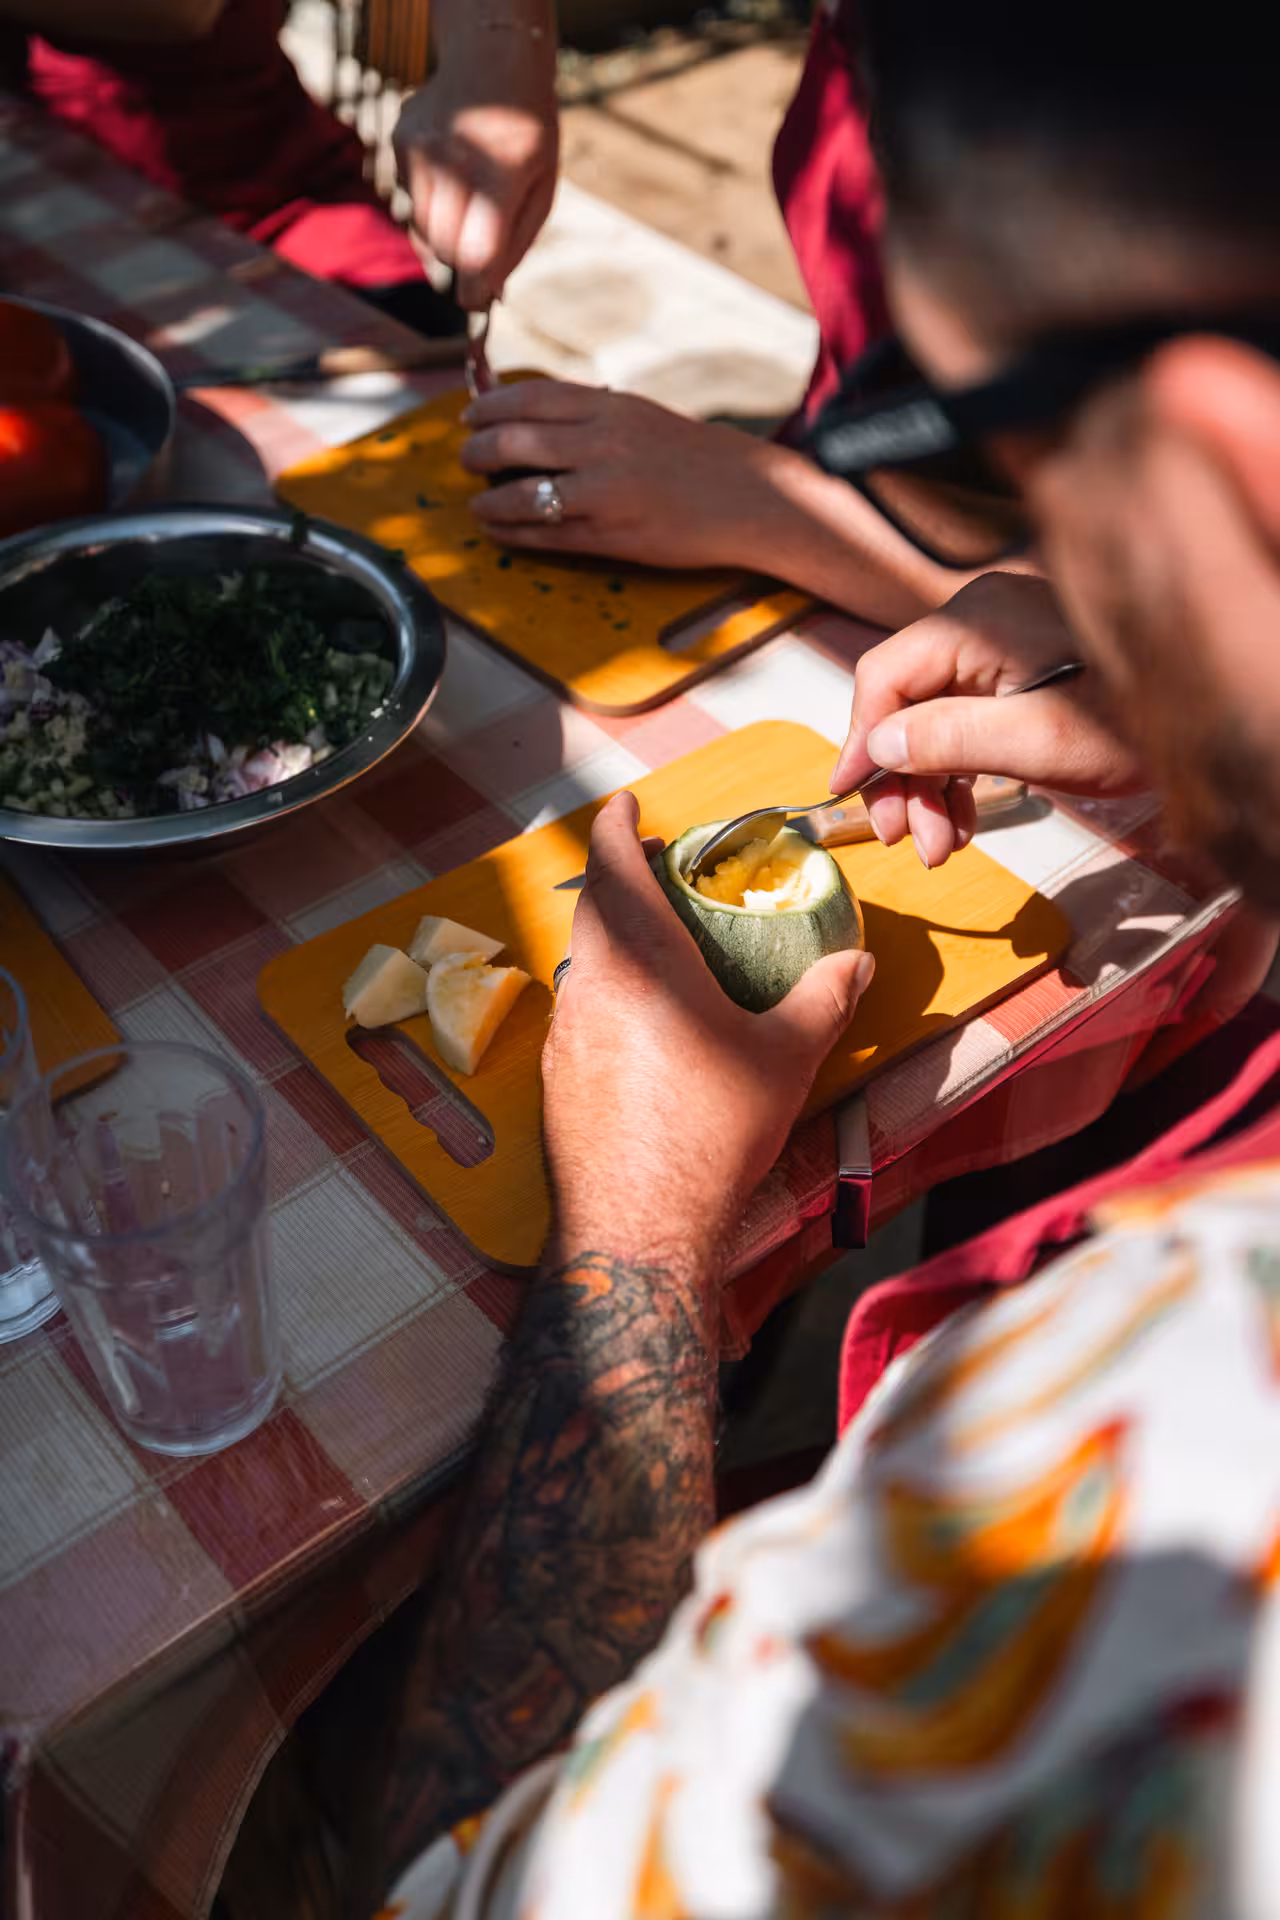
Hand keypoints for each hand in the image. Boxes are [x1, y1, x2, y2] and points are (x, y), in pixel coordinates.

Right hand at [393, 23, 557, 309]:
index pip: (476, 255)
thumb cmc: (527, 137)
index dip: (475, 289)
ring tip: (468, 201)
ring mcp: (421, 148)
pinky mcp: (400, 142)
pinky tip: (451, 171)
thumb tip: (485, 296)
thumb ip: (514, 245)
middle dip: (461, 261)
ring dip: (443, 232)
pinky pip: (409, 198)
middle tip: (480, 250)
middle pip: (444, 248)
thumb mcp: (541, 191)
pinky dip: (429, 201)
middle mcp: (455, 160)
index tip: (477, 302)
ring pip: (420, 228)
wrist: (495, 64)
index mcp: (500, 174)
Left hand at [461, 381, 779, 568]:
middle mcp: (603, 444)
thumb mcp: (646, 419)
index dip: (491, 407)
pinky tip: (499, 531)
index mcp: (612, 409)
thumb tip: (541, 417)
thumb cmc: (701, 461)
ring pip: (522, 493)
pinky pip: (546, 534)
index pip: (532, 398)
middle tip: (465, 459)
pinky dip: (513, 533)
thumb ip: (597, 416)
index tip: (470, 416)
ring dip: (488, 500)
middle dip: (478, 452)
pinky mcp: (611, 535)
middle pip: (515, 442)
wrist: (753, 499)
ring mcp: (605, 492)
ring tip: (476, 504)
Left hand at [542, 794, 874, 1262]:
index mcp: (640, 959)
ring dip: (613, 937)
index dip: (618, 826)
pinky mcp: (557, 1077)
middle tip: (656, 871)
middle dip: (621, 879)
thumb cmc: (713, 1131)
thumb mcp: (786, 1059)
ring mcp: (565, 1033)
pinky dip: (608, 989)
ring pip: (583, 960)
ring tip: (658, 944)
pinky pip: (580, 1008)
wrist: (638, 1224)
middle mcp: (589, 984)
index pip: (614, 865)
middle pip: (594, 908)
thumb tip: (857, 961)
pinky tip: (644, 1021)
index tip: (627, 805)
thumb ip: (822, 999)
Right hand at [831, 572, 1143, 868]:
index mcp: (974, 620)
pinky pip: (966, 724)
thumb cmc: (1130, 721)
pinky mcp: (1020, 676)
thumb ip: (948, 739)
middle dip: (902, 780)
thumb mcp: (1034, 739)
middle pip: (906, 705)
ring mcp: (1000, 649)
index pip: (884, 678)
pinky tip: (964, 823)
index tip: (845, 797)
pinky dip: (959, 775)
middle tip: (906, 843)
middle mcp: (978, 624)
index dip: (857, 741)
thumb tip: (876, 749)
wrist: (1209, 713)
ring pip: (934, 722)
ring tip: (942, 847)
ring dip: (929, 788)